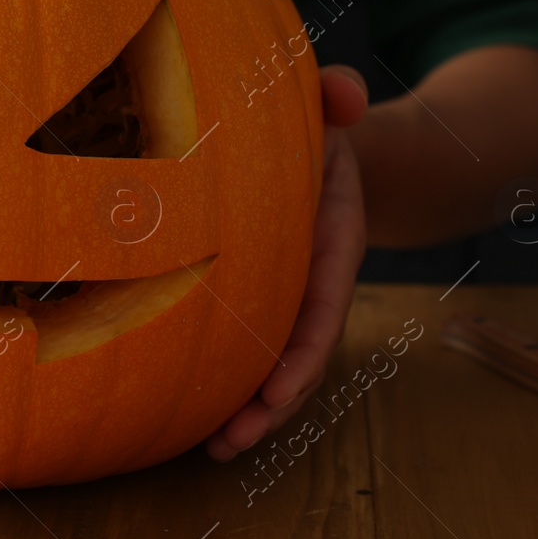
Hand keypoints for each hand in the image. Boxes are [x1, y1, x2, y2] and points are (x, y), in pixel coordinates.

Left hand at [206, 64, 367, 461]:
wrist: (314, 143)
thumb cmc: (315, 125)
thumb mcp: (326, 107)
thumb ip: (336, 94)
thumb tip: (345, 90)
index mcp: (332, 239)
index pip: (324, 302)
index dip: (305, 350)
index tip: (281, 390)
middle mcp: (312, 277)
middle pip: (299, 352)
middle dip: (271, 402)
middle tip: (232, 439)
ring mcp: (286, 292)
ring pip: (272, 360)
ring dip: (248, 407)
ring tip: (213, 447)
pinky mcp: (258, 297)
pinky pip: (247, 344)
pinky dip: (226, 380)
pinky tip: (191, 417)